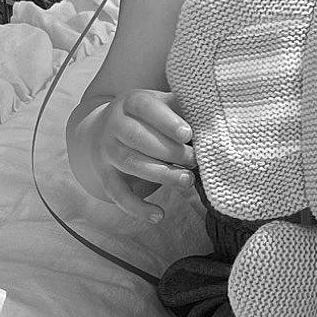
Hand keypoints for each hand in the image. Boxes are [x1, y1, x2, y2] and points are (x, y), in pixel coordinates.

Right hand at [86, 88, 194, 211]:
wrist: (104, 129)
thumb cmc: (148, 117)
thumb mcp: (162, 105)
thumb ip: (182, 109)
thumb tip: (212, 122)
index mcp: (130, 102)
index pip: (145, 107)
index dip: (167, 121)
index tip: (188, 134)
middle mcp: (113, 124)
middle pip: (137, 137)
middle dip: (169, 151)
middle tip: (194, 160)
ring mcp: (106, 150)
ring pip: (130, 163)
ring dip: (161, 174)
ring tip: (187, 181)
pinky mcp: (105, 175)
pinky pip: (118, 193)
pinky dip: (137, 207)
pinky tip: (158, 215)